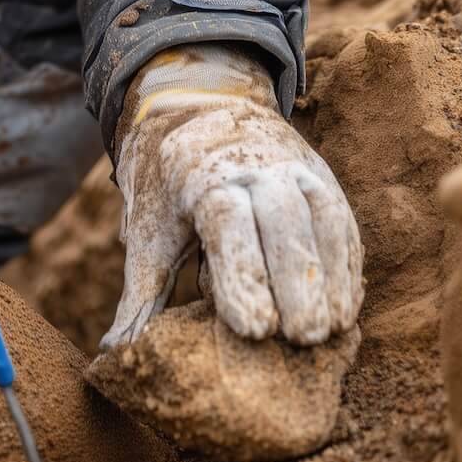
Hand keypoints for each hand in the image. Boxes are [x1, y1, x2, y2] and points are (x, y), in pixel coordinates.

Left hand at [102, 44, 362, 347]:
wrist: (200, 107)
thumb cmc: (171, 185)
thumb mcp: (149, 227)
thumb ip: (142, 290)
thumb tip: (114, 354)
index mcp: (200, 173)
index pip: (226, 220)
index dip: (243, 276)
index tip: (256, 330)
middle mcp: (252, 163)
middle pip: (282, 218)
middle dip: (295, 281)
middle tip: (302, 340)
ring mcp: (293, 165)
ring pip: (321, 216)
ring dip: (329, 276)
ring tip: (330, 332)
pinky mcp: (320, 174)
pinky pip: (341, 218)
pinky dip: (347, 264)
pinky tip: (345, 309)